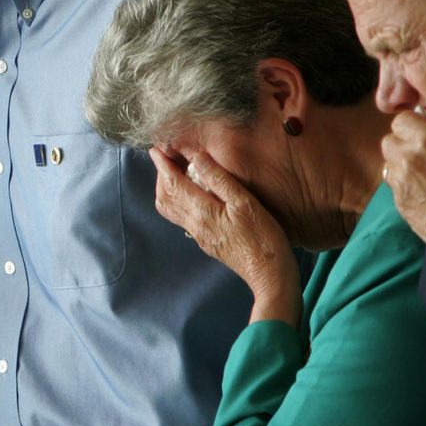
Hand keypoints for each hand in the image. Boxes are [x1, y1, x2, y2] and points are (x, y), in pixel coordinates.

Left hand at [150, 147, 300, 325]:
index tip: (156, 149)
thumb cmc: (263, 238)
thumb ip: (218, 179)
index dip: (162, 164)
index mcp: (202, 212)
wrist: (269, 275)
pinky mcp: (205, 240)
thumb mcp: (244, 202)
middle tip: (166, 157)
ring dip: (167, 188)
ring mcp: (198, 234)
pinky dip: (177, 200)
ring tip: (175, 172)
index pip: (172, 183)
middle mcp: (194, 224)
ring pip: (170, 209)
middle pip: (165, 197)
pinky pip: (180, 216)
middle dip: (161, 175)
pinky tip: (191, 194)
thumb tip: (196, 156)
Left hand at [382, 111, 425, 242]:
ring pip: (391, 163)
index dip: (413, 126)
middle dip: (404, 145)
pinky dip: (406, 184)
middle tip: (424, 152)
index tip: (424, 132)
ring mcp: (402, 180)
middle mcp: (409, 157)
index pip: (402, 120)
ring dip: (403, 164)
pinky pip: (395, 185)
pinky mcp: (400, 200)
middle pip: (390, 141)